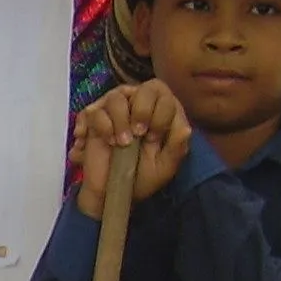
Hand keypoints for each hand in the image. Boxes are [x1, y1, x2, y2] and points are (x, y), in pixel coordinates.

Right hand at [72, 81, 190, 216]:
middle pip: (144, 88)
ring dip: (119, 120)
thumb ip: (177, 148)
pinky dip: (101, 126)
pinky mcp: (95, 120)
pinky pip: (95, 111)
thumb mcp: (164, 167)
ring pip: (117, 96)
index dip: (160, 113)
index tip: (152, 138)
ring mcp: (116, 111)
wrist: (112, 192)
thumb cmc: (142, 178)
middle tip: (137, 135)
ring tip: (119, 143)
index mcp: (162, 114)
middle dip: (142, 110)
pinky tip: (105, 142)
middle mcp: (140, 106)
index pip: (165, 96)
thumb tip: (186, 129)